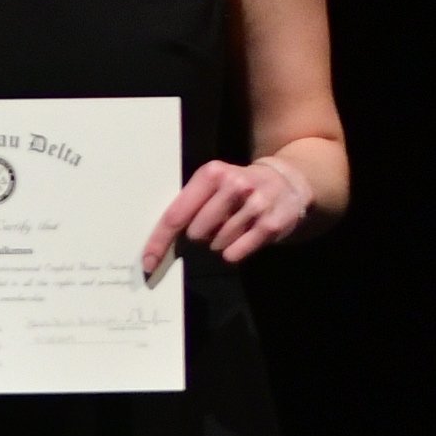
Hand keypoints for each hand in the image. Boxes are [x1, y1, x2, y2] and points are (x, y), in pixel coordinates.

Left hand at [142, 154, 314, 277]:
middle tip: (216, 223)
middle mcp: (234, 185)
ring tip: (235, 224)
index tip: (148, 262)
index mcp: (211, 174)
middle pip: (196, 232)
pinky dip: (235, 251)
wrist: (287, 182)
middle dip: (200, 236)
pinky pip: (236, 252)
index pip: (176, 214)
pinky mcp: (271, 224)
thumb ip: (189, 205)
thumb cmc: (238, 189)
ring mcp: (255, 204)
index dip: (159, 241)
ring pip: (217, 244)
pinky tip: (246, 235)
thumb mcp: (213, 185)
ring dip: (220, 242)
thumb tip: (160, 243)